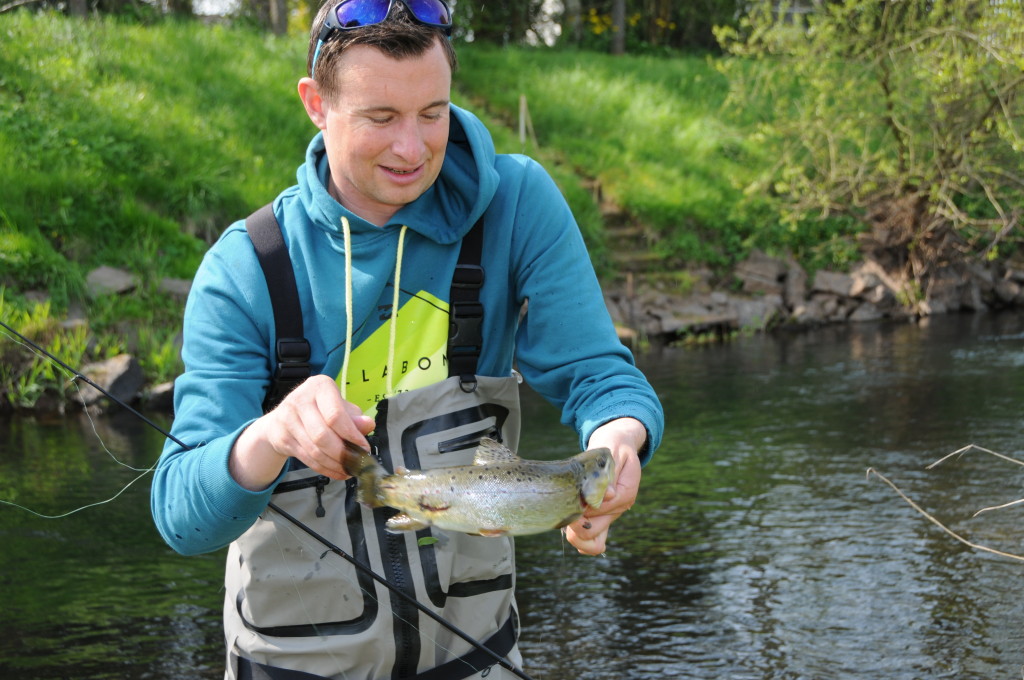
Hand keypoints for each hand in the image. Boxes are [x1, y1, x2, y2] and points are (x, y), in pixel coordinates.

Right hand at [229, 375, 375, 490]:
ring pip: (314, 450)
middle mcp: (300, 399)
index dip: (351, 435)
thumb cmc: (318, 410)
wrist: (282, 420)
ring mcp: (287, 418)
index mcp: (319, 386)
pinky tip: (336, 471)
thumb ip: (354, 417)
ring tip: (348, 469)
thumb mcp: (340, 407)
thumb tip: (368, 424)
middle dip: (342, 453)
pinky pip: (307, 458)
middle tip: (356, 462)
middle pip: (322, 435)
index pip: (335, 415)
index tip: (363, 448)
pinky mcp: (282, 438)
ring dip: (334, 464)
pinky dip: (324, 469)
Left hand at [564, 417, 646, 554]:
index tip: (572, 493)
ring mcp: (608, 517)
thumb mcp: (614, 452)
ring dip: (575, 535)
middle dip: (574, 523)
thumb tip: (607, 495)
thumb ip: (610, 472)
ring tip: (565, 516)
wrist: (619, 447)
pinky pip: (591, 542)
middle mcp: (617, 509)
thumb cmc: (614, 448)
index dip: (582, 504)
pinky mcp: (600, 519)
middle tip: (564, 506)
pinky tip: (570, 524)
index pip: (601, 509)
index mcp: (625, 493)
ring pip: (591, 543)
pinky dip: (579, 540)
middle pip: (592, 532)